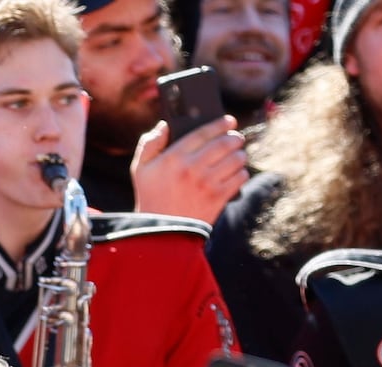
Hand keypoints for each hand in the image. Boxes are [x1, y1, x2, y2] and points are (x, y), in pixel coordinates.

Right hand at [131, 117, 247, 224]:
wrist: (161, 231)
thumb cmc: (151, 197)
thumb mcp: (140, 169)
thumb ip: (149, 144)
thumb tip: (164, 126)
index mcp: (173, 157)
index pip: (203, 133)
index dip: (220, 124)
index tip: (230, 120)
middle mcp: (191, 167)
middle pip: (225, 143)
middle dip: (235, 138)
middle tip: (236, 139)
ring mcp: (206, 183)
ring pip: (236, 159)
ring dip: (239, 156)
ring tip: (235, 157)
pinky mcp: (218, 197)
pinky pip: (240, 177)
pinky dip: (241, 174)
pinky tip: (234, 174)